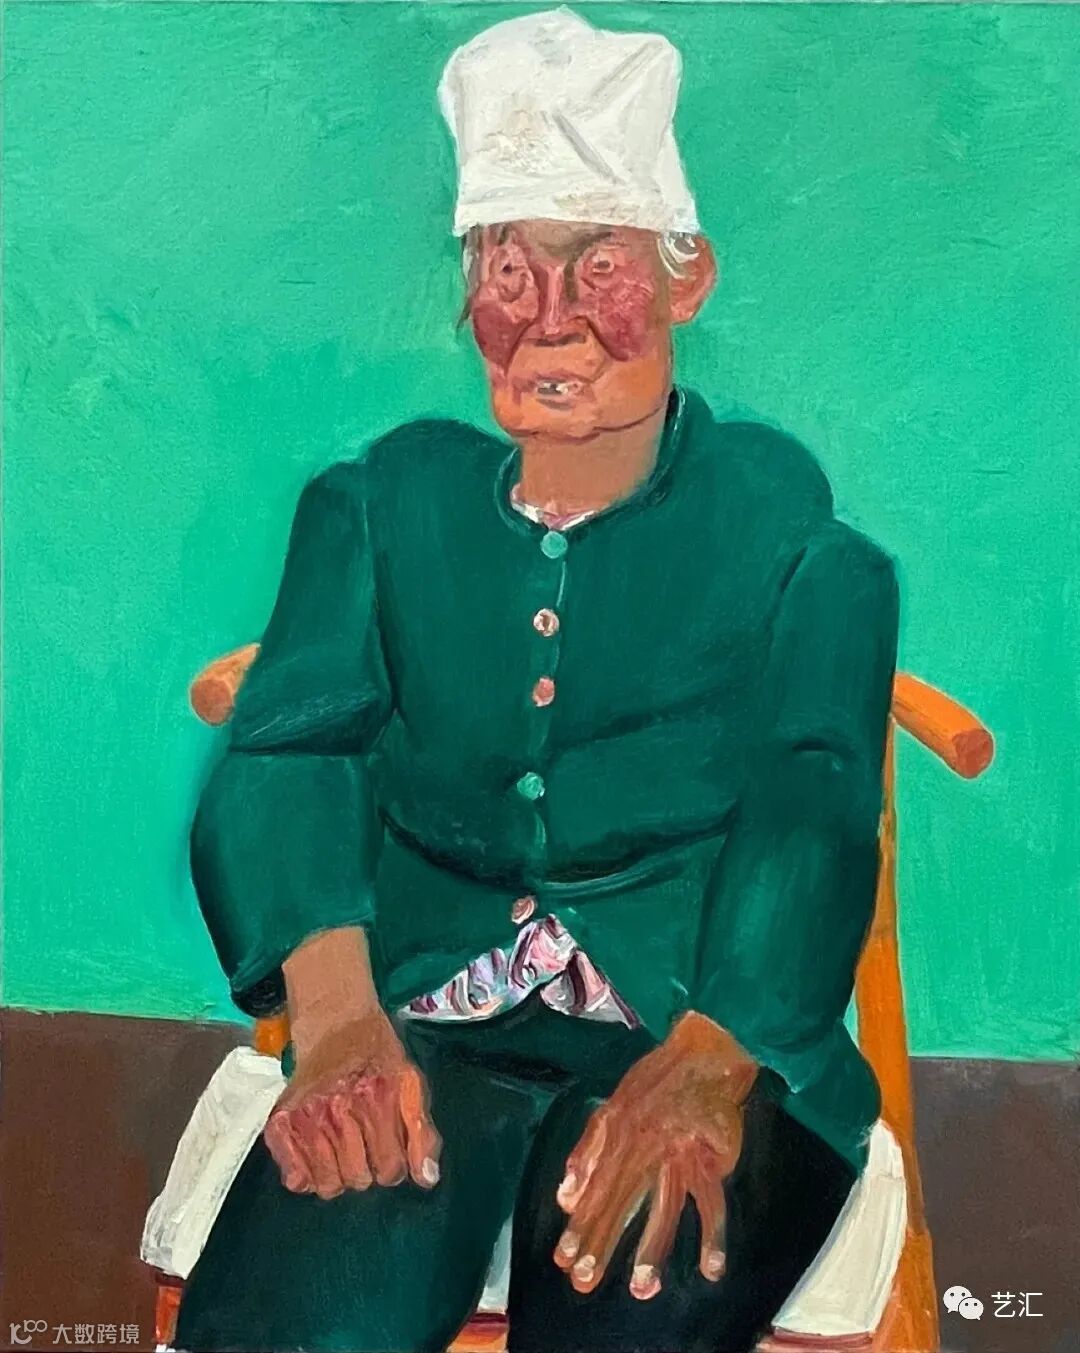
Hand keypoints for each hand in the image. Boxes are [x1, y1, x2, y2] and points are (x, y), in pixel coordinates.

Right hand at [265, 1007, 441, 1198]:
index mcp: (378, 1097)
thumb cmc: (377, 1056)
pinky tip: (316, 1155)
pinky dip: (305, 1175)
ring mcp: (307, 1115)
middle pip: (359, 1179)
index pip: (391, 1169)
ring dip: (338, 1174)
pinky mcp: (280, 1121)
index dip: (393, 1166)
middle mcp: (340, 1107)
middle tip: (363, 1144)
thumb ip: (422, 1132)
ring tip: (341, 1149)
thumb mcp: (410, 1083)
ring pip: (328, 1184)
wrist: (335, 1021)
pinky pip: (295, 1179)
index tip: (388, 1150)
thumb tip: (427, 1179)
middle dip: (366, 1169)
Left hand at [554, 1012, 755, 1299]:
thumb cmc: (656, 1081)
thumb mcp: (611, 1108)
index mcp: (617, 1137)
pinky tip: (710, 1269)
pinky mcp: (710, 1158)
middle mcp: (644, 1149)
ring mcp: (678, 1155)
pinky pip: (712, 1203)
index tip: (564, 1261)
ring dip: (652, 1248)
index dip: (580, 1226)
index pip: (594, 1189)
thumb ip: (586, 1154)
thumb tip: (563, 1199)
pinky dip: (713, 1236)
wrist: (704, 1052)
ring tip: (641, 1289)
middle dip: (602, 1243)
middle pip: (620, 1202)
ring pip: (662, 1208)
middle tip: (585, 1282)